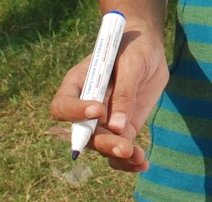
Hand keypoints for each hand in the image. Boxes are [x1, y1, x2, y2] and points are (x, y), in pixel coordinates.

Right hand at [50, 25, 169, 172]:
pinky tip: (142, 163)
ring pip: (102, 145)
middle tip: (124, 146)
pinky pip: (119, 148)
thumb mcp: (132, 62)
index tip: (99, 110)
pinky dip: (128, 159)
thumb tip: (116, 127)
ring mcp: (104, 120)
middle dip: (102, 142)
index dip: (75, 113)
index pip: (62, 105)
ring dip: (116, 154)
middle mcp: (86, 106)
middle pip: (84, 133)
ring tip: (136, 156)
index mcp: (78, 84)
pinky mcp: (122, 127)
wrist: (149, 48)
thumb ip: (124, 92)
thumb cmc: (134, 47)